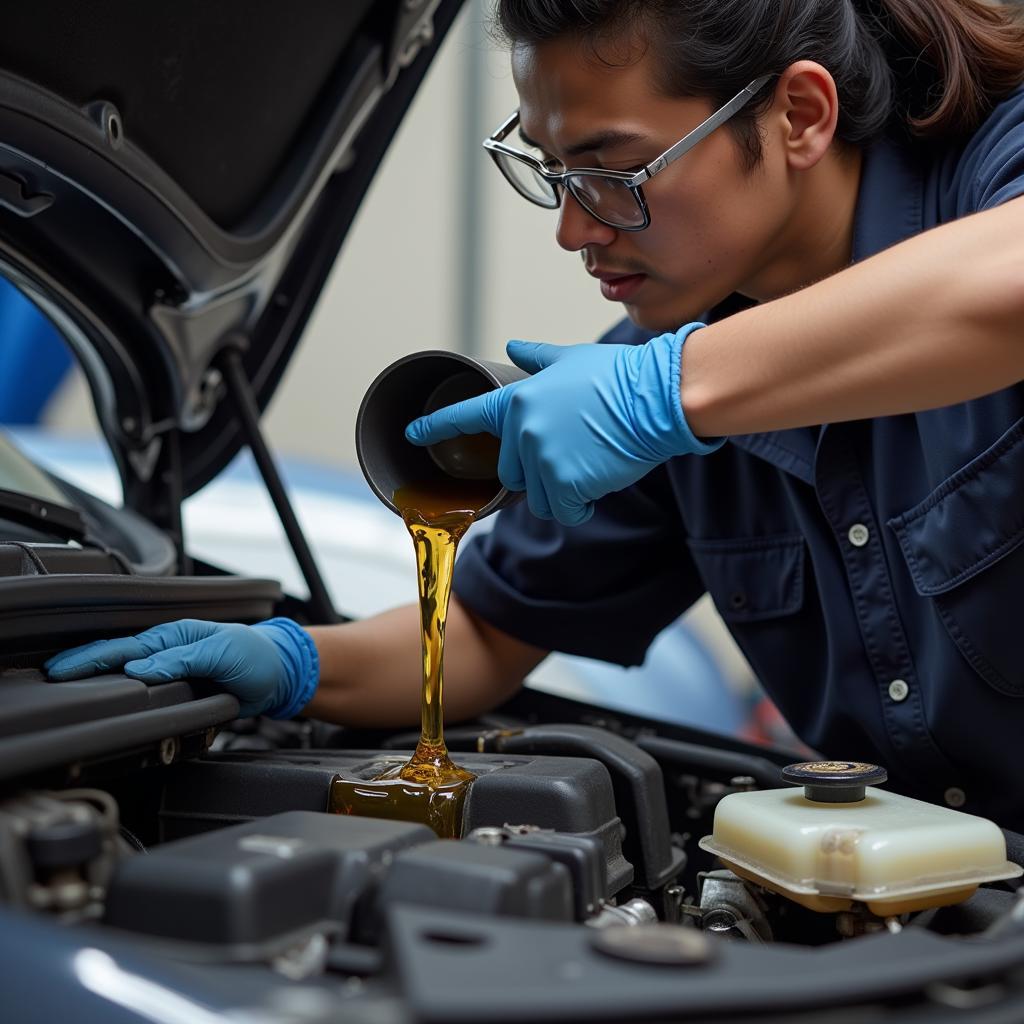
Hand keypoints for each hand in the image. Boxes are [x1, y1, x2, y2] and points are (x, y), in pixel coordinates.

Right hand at [43, 618, 318, 718]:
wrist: (282, 674)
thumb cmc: (257, 658)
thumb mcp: (222, 653)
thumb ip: (182, 659)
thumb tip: (141, 667)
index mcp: (176, 636)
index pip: (125, 646)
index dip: (92, 657)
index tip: (63, 667)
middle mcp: (170, 651)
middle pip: (118, 657)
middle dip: (84, 663)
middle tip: (53, 674)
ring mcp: (174, 670)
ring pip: (129, 673)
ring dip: (101, 676)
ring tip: (69, 685)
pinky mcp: (182, 689)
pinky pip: (148, 692)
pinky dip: (126, 692)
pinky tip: (109, 700)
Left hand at [405, 323, 722, 525]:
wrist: (657, 397)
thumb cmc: (618, 376)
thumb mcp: (570, 359)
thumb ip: (535, 360)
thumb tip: (512, 348)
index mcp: (517, 400)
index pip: (466, 417)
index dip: (436, 427)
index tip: (413, 433)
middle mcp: (522, 431)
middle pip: (512, 474)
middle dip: (538, 472)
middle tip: (573, 452)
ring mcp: (543, 459)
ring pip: (538, 497)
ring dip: (560, 491)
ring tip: (589, 464)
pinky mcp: (567, 483)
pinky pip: (564, 510)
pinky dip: (580, 504)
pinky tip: (598, 479)